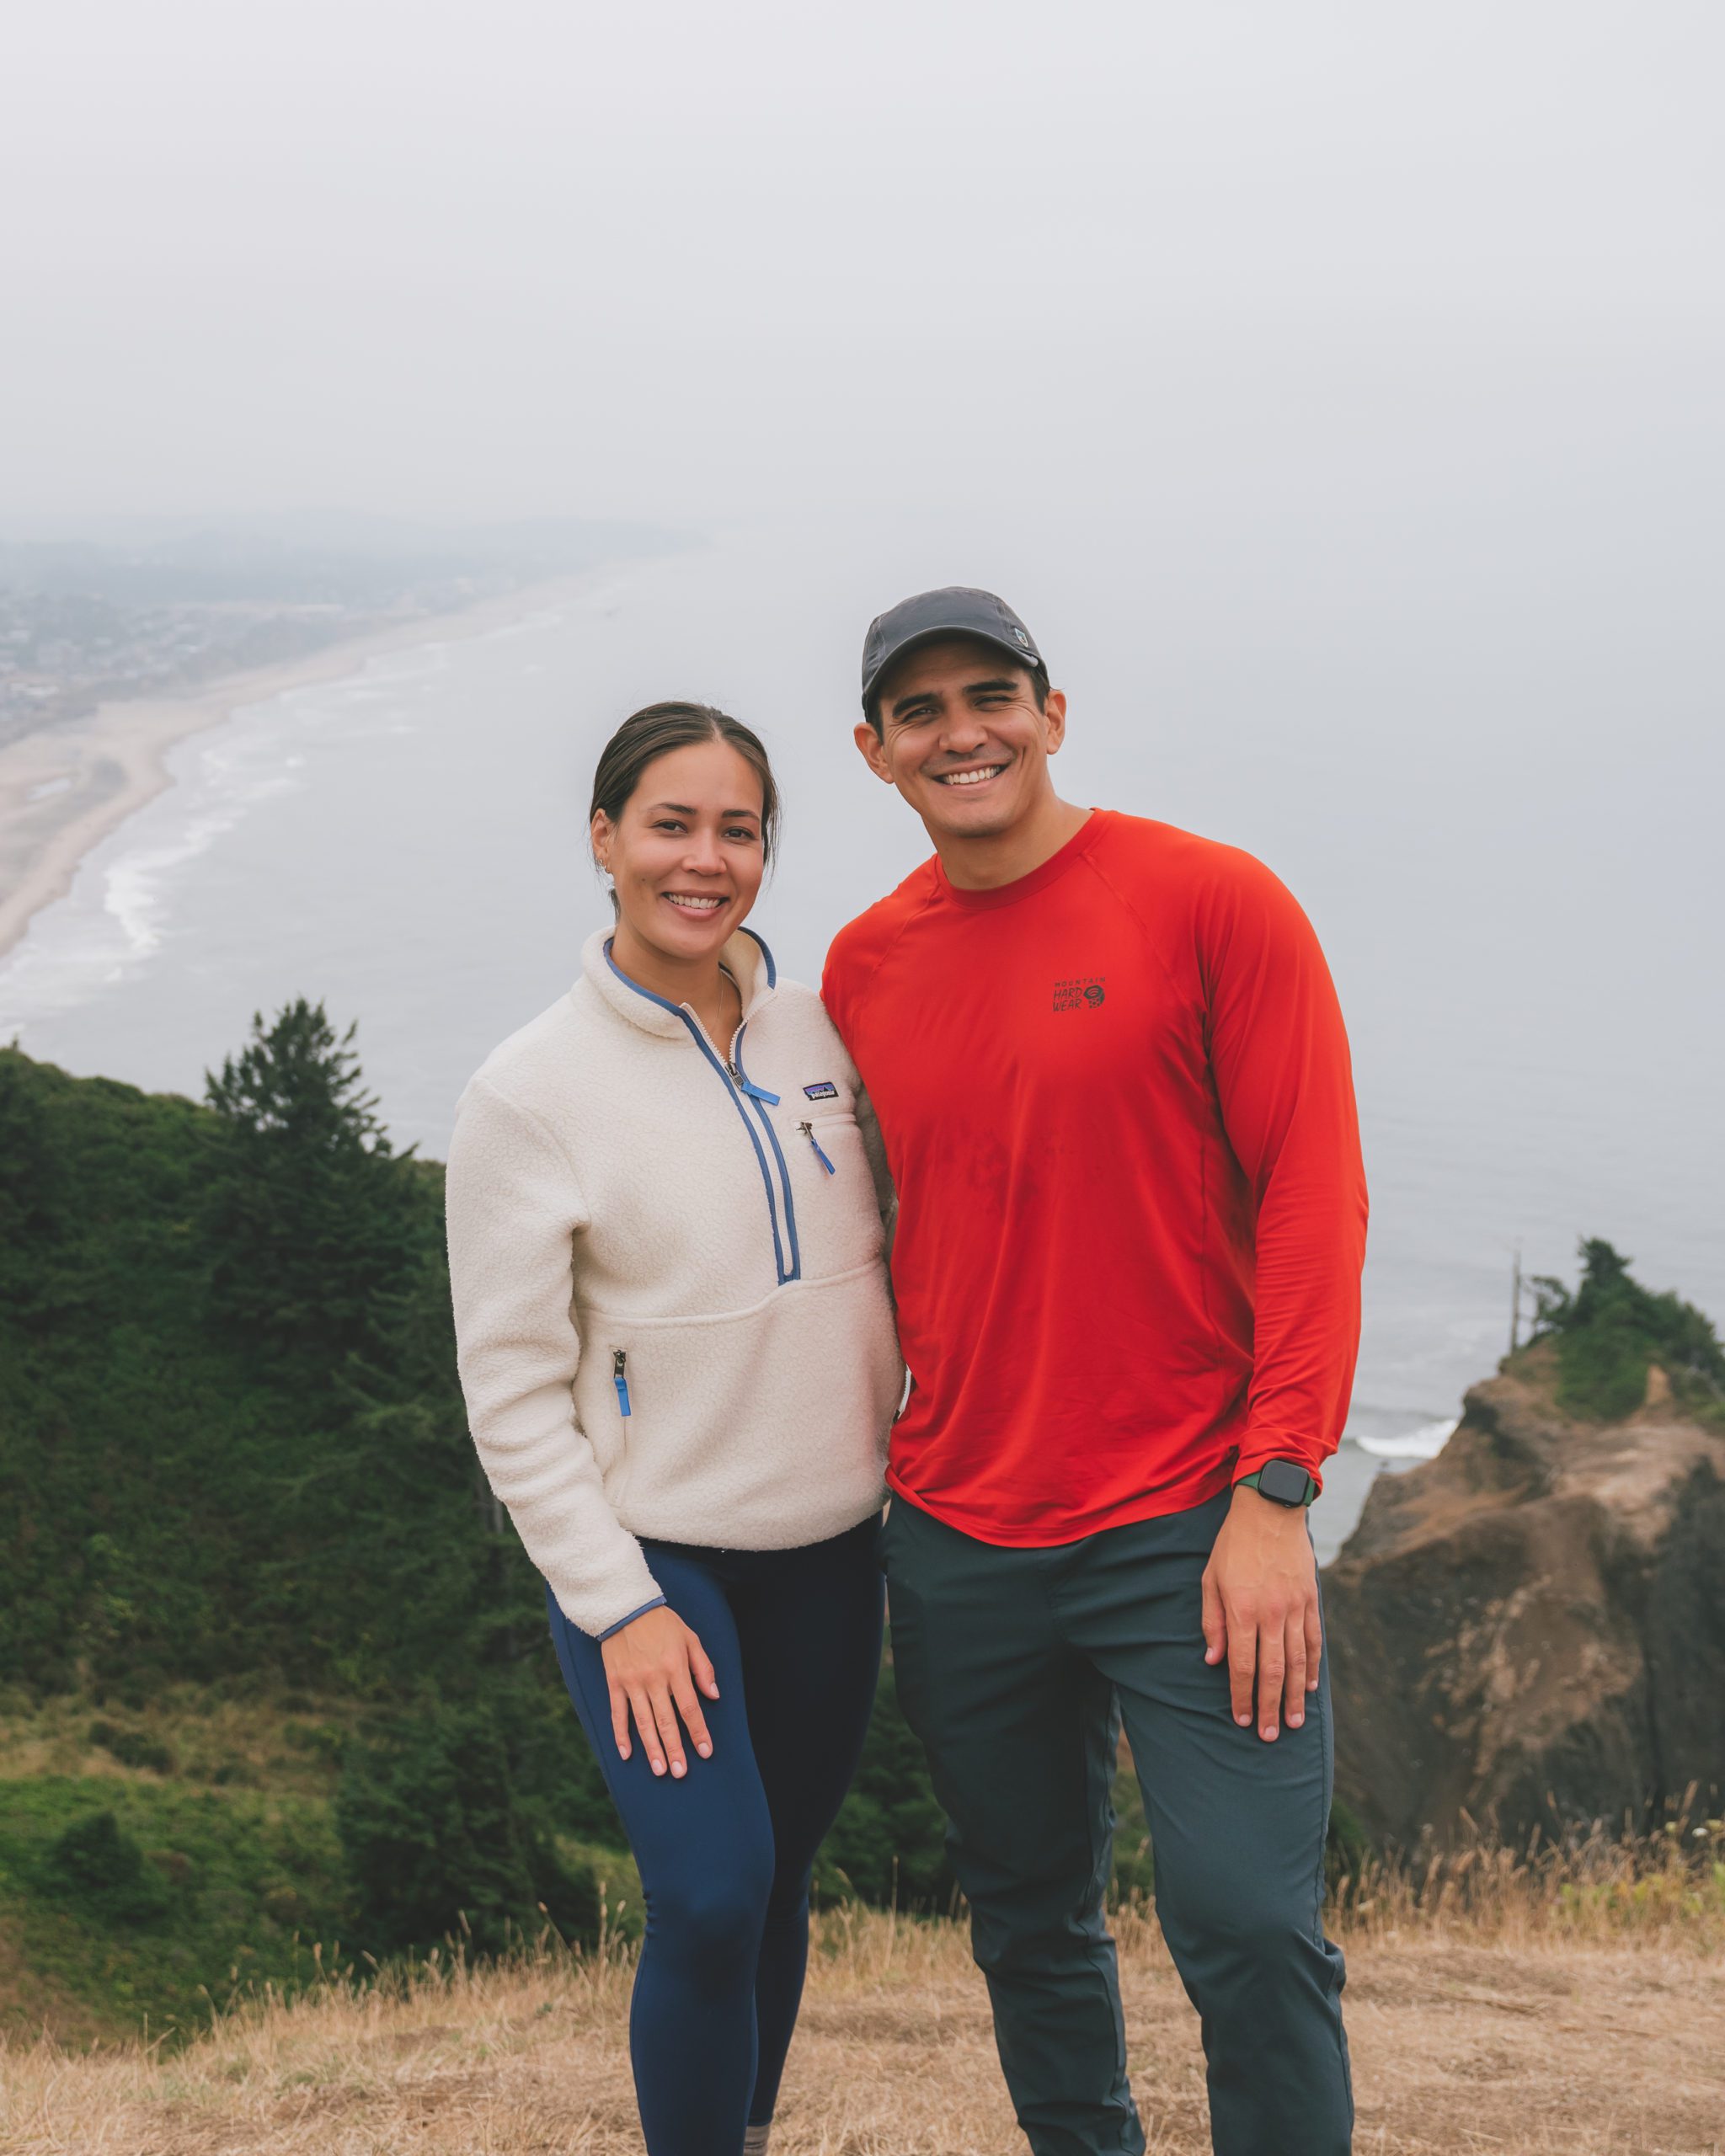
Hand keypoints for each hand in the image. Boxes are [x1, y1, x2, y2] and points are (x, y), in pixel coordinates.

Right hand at [600, 1606, 719, 1777]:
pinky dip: (621, 1735)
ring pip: (643, 1722)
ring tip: (659, 1770)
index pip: (689, 1708)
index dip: (698, 1732)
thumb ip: (703, 1667)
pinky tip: (627, 1754)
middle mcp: (654, 1679)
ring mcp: (632, 1682)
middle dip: (675, 1749)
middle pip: (666, 1721)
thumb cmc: (662, 1623)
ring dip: (652, 1748)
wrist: (625, 1607)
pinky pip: (618, 1713)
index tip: (706, 1752)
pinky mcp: (614, 1682)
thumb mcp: (690, 1638)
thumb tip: (714, 1695)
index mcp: (675, 1668)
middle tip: (680, 1772)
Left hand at [1201, 1484, 1321, 1742]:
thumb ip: (1212, 1621)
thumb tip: (1213, 1661)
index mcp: (1242, 1609)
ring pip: (1297, 1661)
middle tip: (1270, 1736)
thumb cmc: (1232, 1545)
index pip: (1241, 1665)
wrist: (1270, 1509)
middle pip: (1272, 1671)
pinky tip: (1310, 1686)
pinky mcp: (1311, 1599)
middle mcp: (1271, 1613)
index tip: (1243, 1719)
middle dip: (1270, 1707)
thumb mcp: (1210, 1578)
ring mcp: (1295, 1607)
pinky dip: (1312, 1666)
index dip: (1242, 1696)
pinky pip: (1314, 1640)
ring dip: (1295, 1696)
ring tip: (1293, 1722)